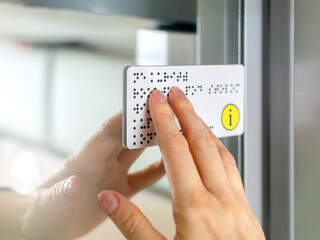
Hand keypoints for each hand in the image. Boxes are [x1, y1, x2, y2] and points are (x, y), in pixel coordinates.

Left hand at [21, 112, 164, 239]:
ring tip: (174, 126)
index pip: (109, 131)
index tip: (145, 101)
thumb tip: (74, 184)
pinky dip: (158, 169)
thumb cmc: (43, 214)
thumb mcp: (47, 207)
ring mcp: (112, 174)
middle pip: (128, 134)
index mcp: (85, 160)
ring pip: (138, 150)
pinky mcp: (119, 190)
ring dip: (154, 138)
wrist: (47, 226)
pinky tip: (171, 163)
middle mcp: (102, 162)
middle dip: (146, 119)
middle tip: (168, 106)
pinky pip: (144, 177)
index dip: (127, 116)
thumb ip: (60, 195)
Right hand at [99, 88, 264, 239]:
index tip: (158, 100)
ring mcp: (238, 204)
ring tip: (192, 113)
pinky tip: (213, 149)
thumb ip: (132, 225)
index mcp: (195, 207)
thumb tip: (108, 199)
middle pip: (201, 143)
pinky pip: (232, 170)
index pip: (176, 150)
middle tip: (176, 92)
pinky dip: (219, 151)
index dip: (165, 121)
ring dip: (204, 129)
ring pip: (221, 153)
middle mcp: (220, 199)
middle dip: (186, 113)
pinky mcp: (247, 211)